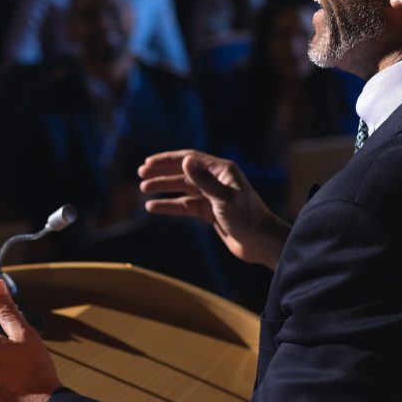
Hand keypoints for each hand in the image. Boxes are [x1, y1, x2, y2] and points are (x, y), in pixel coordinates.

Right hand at [137, 150, 289, 269]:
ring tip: (144, 189)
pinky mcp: (210, 212)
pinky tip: (154, 207)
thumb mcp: (225, 199)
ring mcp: (212, 196)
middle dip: (162, 172)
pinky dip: (170, 206)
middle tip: (141, 174)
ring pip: (182, 189)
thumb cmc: (248, 219)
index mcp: (222, 171)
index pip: (190, 159)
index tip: (148, 163)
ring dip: (164, 188)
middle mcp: (216, 180)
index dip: (168, 160)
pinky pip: (186, 206)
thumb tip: (185, 161)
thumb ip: (204, 181)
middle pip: (184, 172)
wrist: (261, 243)